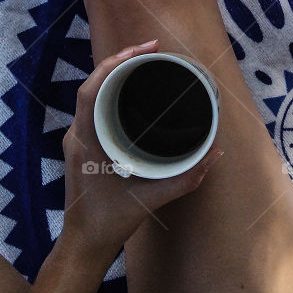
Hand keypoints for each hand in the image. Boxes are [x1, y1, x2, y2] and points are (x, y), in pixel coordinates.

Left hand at [61, 39, 223, 263]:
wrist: (84, 244)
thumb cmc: (110, 221)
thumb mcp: (151, 199)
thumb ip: (185, 178)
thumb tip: (214, 153)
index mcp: (86, 141)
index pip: (91, 89)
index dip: (114, 63)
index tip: (143, 49)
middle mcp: (77, 135)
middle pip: (93, 84)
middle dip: (121, 61)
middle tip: (152, 48)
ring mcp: (77, 139)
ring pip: (92, 95)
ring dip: (116, 75)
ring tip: (145, 62)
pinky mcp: (83, 146)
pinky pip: (94, 108)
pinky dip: (112, 92)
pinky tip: (131, 90)